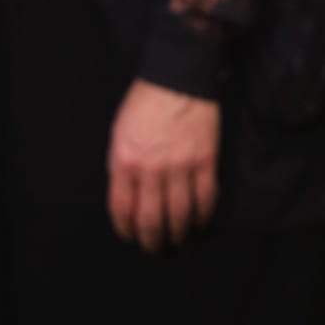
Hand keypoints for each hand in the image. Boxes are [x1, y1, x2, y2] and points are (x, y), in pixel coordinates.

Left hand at [106, 78, 219, 252]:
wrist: (178, 76)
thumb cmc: (144, 103)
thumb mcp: (119, 133)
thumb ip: (121, 166)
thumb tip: (128, 196)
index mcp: (124, 160)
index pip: (122, 210)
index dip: (126, 230)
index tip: (131, 237)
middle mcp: (151, 168)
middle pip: (151, 219)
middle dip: (152, 241)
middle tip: (155, 248)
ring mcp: (181, 165)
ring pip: (180, 214)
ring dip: (178, 233)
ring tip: (178, 239)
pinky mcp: (206, 159)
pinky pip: (205, 197)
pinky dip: (202, 215)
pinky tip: (199, 221)